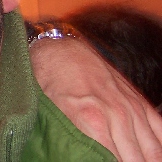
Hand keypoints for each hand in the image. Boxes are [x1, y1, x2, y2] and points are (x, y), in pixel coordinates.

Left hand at [30, 37, 161, 160]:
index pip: (112, 161)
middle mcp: (117, 116)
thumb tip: (77, 157)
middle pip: (135, 160)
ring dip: (146, 161)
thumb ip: (69, 142)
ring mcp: (131, 108)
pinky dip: (158, 148)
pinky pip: (160, 130)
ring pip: (153, 151)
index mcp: (92, 122)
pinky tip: (152, 157)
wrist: (60, 51)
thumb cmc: (50, 82)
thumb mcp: (52, 115)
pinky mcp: (138, 101)